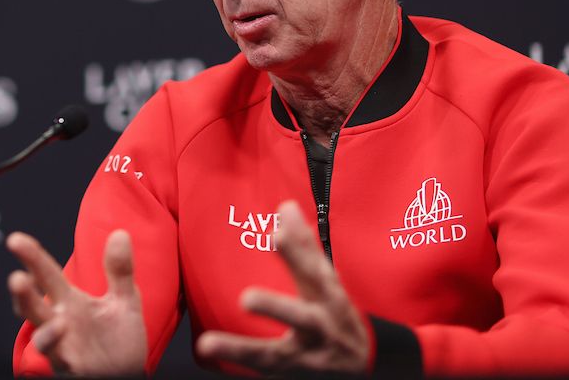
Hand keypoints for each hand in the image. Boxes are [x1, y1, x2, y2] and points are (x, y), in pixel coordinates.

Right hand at [7, 229, 146, 375]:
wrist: (129, 375)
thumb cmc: (120, 340)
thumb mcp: (125, 300)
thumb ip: (120, 270)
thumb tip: (119, 232)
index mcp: (69, 301)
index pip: (46, 275)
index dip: (31, 257)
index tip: (15, 239)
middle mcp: (60, 322)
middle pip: (34, 305)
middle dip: (23, 293)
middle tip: (16, 278)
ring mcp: (64, 347)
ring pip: (41, 336)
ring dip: (41, 327)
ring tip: (53, 317)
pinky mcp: (73, 368)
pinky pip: (60, 359)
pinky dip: (57, 346)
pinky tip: (63, 331)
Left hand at [196, 200, 369, 373]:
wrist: (360, 369)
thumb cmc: (335, 316)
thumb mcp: (326, 282)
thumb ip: (304, 246)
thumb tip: (287, 206)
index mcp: (328, 299)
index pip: (315, 272)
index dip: (298, 252)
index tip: (278, 232)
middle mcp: (320, 328)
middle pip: (301, 319)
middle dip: (276, 308)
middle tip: (246, 298)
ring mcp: (306, 357)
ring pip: (275, 354)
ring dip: (241, 349)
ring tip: (209, 343)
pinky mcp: (290, 374)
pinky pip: (265, 372)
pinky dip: (240, 365)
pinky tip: (209, 352)